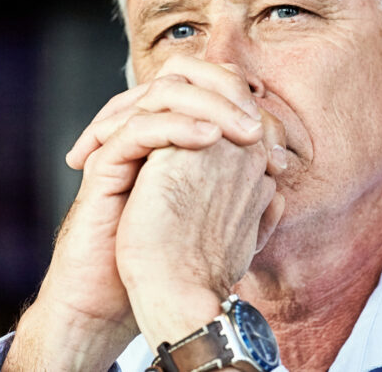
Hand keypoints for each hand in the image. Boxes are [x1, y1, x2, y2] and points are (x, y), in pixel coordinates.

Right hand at [5, 57, 283, 369]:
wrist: (114, 300)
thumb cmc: (162, 263)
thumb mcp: (213, 218)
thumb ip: (238, 192)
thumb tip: (277, 178)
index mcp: (163, 140)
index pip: (198, 91)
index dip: (236, 97)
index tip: (272, 128)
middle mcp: (139, 134)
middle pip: (181, 80)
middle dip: (225, 91)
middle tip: (258, 122)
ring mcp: (119, 146)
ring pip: (161, 94)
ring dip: (209, 104)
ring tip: (244, 129)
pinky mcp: (104, 165)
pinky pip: (137, 128)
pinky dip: (176, 125)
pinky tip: (209, 138)